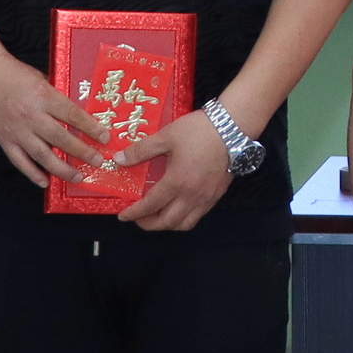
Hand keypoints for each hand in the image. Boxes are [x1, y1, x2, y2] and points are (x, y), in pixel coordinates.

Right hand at [0, 53, 111, 187]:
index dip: (90, 128)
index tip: (104, 137)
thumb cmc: (13, 73)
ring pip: (42, 155)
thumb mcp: (41, 80)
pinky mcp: (4, 140)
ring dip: (61, 169)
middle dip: (82, 152)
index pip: (72, 115)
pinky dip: (32, 173)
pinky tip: (45, 182)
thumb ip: (56, 98)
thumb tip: (75, 116)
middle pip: (60, 138)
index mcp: (43, 97)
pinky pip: (19, 161)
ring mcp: (17, 130)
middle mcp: (31, 116)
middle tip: (97, 161)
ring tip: (77, 177)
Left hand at [117, 111, 235, 230]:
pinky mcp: (217, 195)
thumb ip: (141, 150)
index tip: (123, 215)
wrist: (232, 128)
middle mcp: (191, 196)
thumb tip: (119, 159)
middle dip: (149, 224)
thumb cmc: (198, 131)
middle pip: (167, 222)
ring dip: (168, 224)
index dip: (134, 213)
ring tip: (158, 215)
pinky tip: (179, 207)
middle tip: (138, 218)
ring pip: (184, 224)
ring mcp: (206, 198)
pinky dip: (184, 218)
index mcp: (177, 182)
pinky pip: (198, 216)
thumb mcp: (166, 136)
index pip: (151, 205)